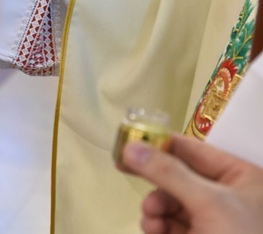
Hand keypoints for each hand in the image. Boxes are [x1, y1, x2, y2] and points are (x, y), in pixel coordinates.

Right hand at [121, 136, 262, 232]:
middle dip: (155, 185)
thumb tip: (130, 147)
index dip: (159, 144)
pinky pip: (170, 225)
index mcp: (242, 177)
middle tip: (127, 175)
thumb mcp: (208, 203)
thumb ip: (168, 172)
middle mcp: (228, 195)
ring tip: (151, 221)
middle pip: (177, 176)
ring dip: (154, 210)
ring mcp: (214, 221)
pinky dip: (157, 226)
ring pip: (170, 202)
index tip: (126, 144)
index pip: (192, 148)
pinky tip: (153, 231)